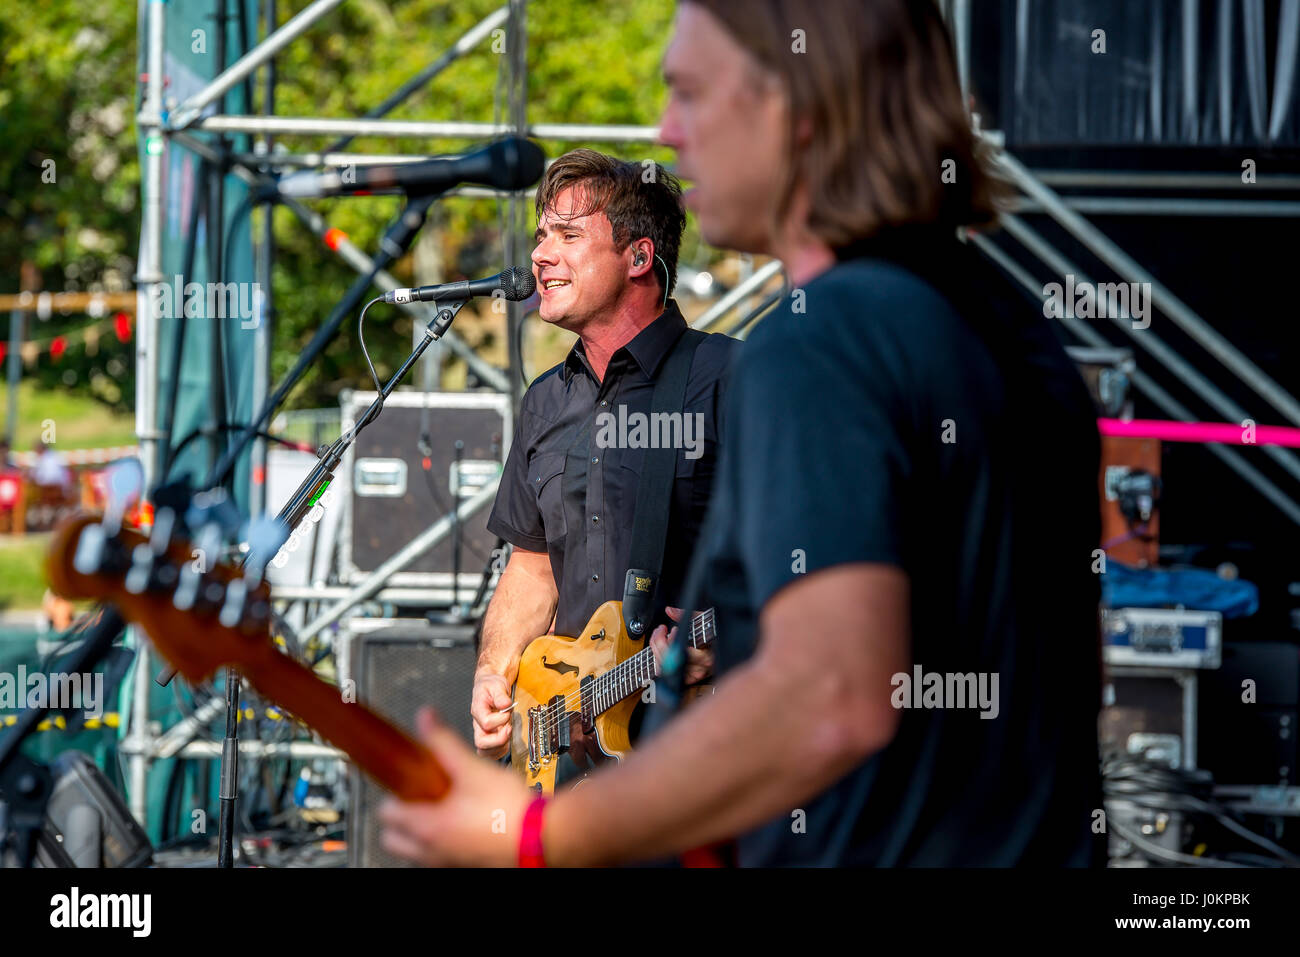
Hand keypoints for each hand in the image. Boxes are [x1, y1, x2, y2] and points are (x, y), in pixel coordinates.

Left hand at [378, 707, 532, 866]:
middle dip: (402, 817)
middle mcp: (431, 852)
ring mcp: (448, 863)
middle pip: (393, 839)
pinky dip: (444, 840)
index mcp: (427, 828)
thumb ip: (444, 742)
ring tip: (448, 806)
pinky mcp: (466, 865)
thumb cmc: (507, 808)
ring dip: (422, 830)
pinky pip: (441, 856)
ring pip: (417, 849)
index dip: (394, 792)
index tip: (410, 779)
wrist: (542, 838)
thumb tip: (425, 717)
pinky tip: (468, 821)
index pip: (386, 813)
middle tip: (424, 795)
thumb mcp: (472, 768)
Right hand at [471, 672, 512, 758]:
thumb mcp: (497, 684)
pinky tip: (507, 740)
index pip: (486, 723)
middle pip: (481, 743)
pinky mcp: (488, 738)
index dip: (499, 721)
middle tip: (509, 728)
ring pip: (484, 752)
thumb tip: (505, 704)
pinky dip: (500, 751)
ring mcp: (482, 733)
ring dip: (500, 747)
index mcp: (478, 710)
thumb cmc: (491, 686)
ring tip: (508, 733)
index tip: (508, 713)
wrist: (490, 687)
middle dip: (499, 740)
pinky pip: (490, 754)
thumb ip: (500, 694)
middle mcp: (478, 724)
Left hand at [649, 606, 713, 686]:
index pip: (685, 651)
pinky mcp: (688, 678)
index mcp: (708, 653)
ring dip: (657, 649)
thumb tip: (669, 611)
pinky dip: (660, 660)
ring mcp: (694, 674)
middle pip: (672, 659)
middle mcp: (702, 667)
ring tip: (662, 637)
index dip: (673, 640)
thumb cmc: (716, 631)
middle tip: (662, 629)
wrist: (726, 646)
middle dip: (660, 641)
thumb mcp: (703, 618)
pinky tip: (664, 649)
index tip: (673, 630)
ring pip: (665, 667)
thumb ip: (685, 615)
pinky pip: (667, 673)